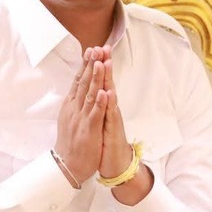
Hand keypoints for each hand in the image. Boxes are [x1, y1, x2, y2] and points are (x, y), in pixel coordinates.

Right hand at [54, 47, 107, 184]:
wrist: (67, 166)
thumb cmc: (71, 143)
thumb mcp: (69, 118)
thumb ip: (73, 103)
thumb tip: (76, 89)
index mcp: (71, 105)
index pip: (78, 81)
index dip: (85, 65)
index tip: (91, 50)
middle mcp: (75, 109)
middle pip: (83, 83)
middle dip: (91, 65)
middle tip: (96, 48)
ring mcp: (82, 118)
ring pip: (90, 94)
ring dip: (96, 78)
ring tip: (101, 62)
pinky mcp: (89, 129)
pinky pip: (96, 114)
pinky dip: (100, 102)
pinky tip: (105, 91)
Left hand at [96, 48, 132, 178]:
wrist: (115, 163)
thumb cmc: (106, 142)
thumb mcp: (99, 120)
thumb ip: (98, 105)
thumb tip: (96, 90)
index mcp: (102, 106)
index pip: (99, 82)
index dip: (97, 66)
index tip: (96, 48)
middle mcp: (109, 109)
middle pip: (106, 83)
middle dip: (105, 65)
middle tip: (104, 47)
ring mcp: (112, 119)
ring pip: (110, 96)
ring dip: (108, 79)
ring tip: (107, 62)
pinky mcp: (113, 130)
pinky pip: (111, 115)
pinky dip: (110, 104)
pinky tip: (109, 93)